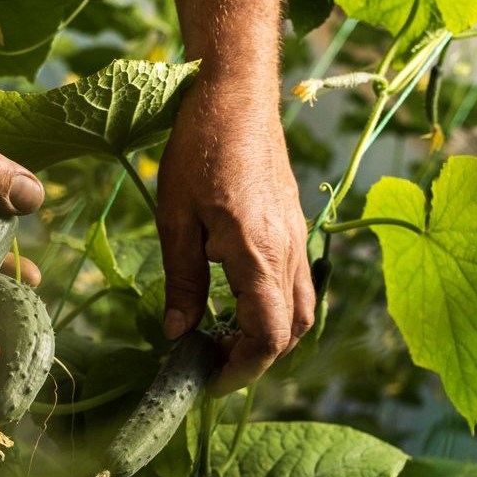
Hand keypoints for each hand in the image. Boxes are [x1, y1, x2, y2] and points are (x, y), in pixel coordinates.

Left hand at [156, 78, 314, 393]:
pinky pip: (297, 283)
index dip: (240, 370)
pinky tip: (239, 302)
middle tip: (212, 367)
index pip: (268, 336)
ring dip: (270, 336)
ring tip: (225, 339)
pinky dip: (274, 307)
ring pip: (301, 309)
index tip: (207, 382)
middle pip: (292, 332)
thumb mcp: (175, 219)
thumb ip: (182, 281)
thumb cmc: (199, 149)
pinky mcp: (295, 227)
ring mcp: (298, 239)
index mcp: (258, 254)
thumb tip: (178, 333)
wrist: (236, 95)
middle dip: (255, 360)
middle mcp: (289, 252)